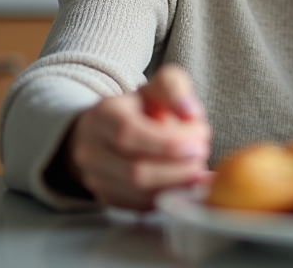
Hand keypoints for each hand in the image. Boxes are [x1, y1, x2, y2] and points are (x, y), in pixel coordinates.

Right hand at [63, 64, 211, 209]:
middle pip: (133, 171)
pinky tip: (187, 185)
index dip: (164, 144)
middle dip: (176, 170)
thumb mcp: (160, 85)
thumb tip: (190, 112)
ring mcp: (95, 177)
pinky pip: (139, 207)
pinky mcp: (106, 198)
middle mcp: (91, 149)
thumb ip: (175, 88)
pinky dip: (167, 198)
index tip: (197, 145)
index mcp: (103, 114)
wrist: (115, 128)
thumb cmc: (144, 106)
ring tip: (198, 170)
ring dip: (175, 186)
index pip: (128, 133)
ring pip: (137, 194)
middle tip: (202, 159)